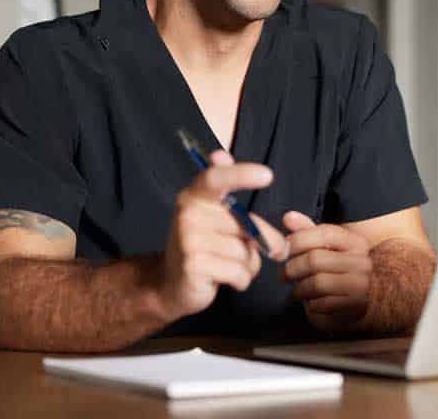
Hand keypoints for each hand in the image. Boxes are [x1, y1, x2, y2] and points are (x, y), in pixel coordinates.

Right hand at [158, 150, 287, 320]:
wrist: (170, 285)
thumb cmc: (200, 248)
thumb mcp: (211, 215)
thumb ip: (226, 189)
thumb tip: (221, 153)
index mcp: (194, 197)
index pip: (216, 178)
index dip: (241, 174)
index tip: (268, 175)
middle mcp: (189, 214)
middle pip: (247, 223)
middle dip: (265, 240)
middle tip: (268, 250)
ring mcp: (189, 240)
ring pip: (245, 251)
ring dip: (249, 265)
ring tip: (232, 266)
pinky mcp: (194, 266)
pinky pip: (239, 272)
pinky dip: (242, 280)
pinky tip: (228, 280)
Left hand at [281, 211, 372, 331]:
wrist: (367, 300)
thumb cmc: (340, 272)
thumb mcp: (327, 248)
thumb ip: (307, 232)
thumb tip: (288, 217)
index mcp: (356, 242)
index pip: (325, 233)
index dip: (299, 239)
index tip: (284, 248)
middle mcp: (362, 261)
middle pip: (315, 259)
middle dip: (292, 268)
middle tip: (284, 275)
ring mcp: (361, 285)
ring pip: (317, 283)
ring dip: (299, 289)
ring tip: (296, 291)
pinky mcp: (356, 306)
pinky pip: (322, 304)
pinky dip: (311, 305)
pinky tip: (312, 302)